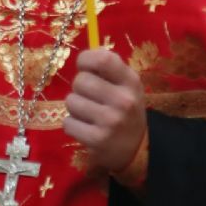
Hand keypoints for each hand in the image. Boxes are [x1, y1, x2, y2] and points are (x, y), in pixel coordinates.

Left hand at [63, 48, 146, 172]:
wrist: (137, 148)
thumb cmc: (125, 109)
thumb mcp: (126, 85)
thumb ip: (108, 68)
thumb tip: (83, 57)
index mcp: (131, 81)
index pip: (102, 58)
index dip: (86, 60)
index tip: (84, 68)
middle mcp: (124, 100)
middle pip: (80, 81)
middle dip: (79, 88)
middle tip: (89, 97)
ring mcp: (111, 121)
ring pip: (71, 101)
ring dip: (75, 107)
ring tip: (88, 114)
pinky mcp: (98, 140)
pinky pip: (68, 123)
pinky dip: (73, 125)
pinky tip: (86, 128)